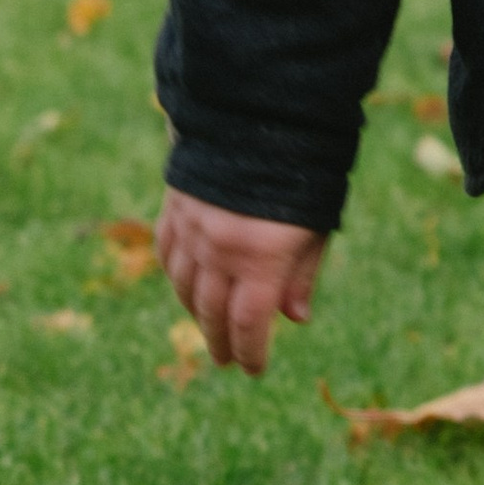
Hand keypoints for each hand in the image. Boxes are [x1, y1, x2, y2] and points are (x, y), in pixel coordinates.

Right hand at [156, 186, 327, 376]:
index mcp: (261, 257)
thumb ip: (303, 272)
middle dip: (221, 341)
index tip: (253, 370)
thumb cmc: (300, 171)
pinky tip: (185, 287)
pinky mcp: (175, 208)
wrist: (256, 114)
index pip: (251, 323)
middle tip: (227, 360)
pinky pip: (168, 253)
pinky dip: (176, 276)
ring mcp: (193, 229)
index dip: (251, 351)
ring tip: (209, 330)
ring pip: (185, 287)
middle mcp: (221, 249)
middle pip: (213, 312)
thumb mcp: (316, 223)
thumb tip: (295, 319)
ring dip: (196, 314)